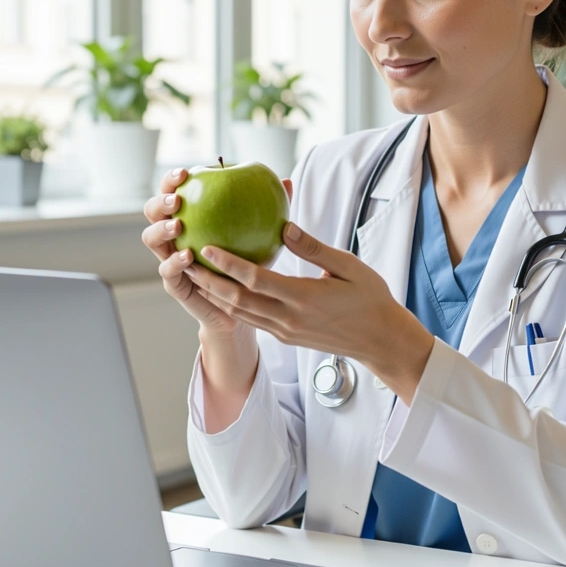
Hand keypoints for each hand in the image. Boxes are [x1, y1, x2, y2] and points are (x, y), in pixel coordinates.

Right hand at [141, 168, 292, 338]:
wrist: (243, 303)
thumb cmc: (251, 259)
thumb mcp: (263, 232)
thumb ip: (271, 206)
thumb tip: (287, 180)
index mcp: (190, 214)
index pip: (173, 189)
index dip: (173, 179)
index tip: (186, 173)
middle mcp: (173, 233)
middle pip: (152, 210)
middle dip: (160, 202)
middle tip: (177, 200)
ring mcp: (170, 257)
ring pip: (151, 239)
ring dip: (160, 230)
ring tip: (177, 227)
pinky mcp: (175, 282)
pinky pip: (167, 271)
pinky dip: (174, 262)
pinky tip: (188, 257)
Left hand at [185, 223, 434, 403]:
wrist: (381, 341)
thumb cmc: (370, 299)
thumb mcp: (348, 266)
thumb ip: (313, 248)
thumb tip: (284, 225)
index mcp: (303, 298)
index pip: (254, 280)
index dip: (226, 264)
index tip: (206, 246)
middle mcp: (288, 319)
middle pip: (237, 300)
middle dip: (208, 281)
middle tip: (185, 260)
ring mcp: (285, 331)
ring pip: (240, 313)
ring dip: (214, 295)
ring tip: (194, 275)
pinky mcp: (286, 337)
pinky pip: (252, 320)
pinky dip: (232, 305)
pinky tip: (223, 290)